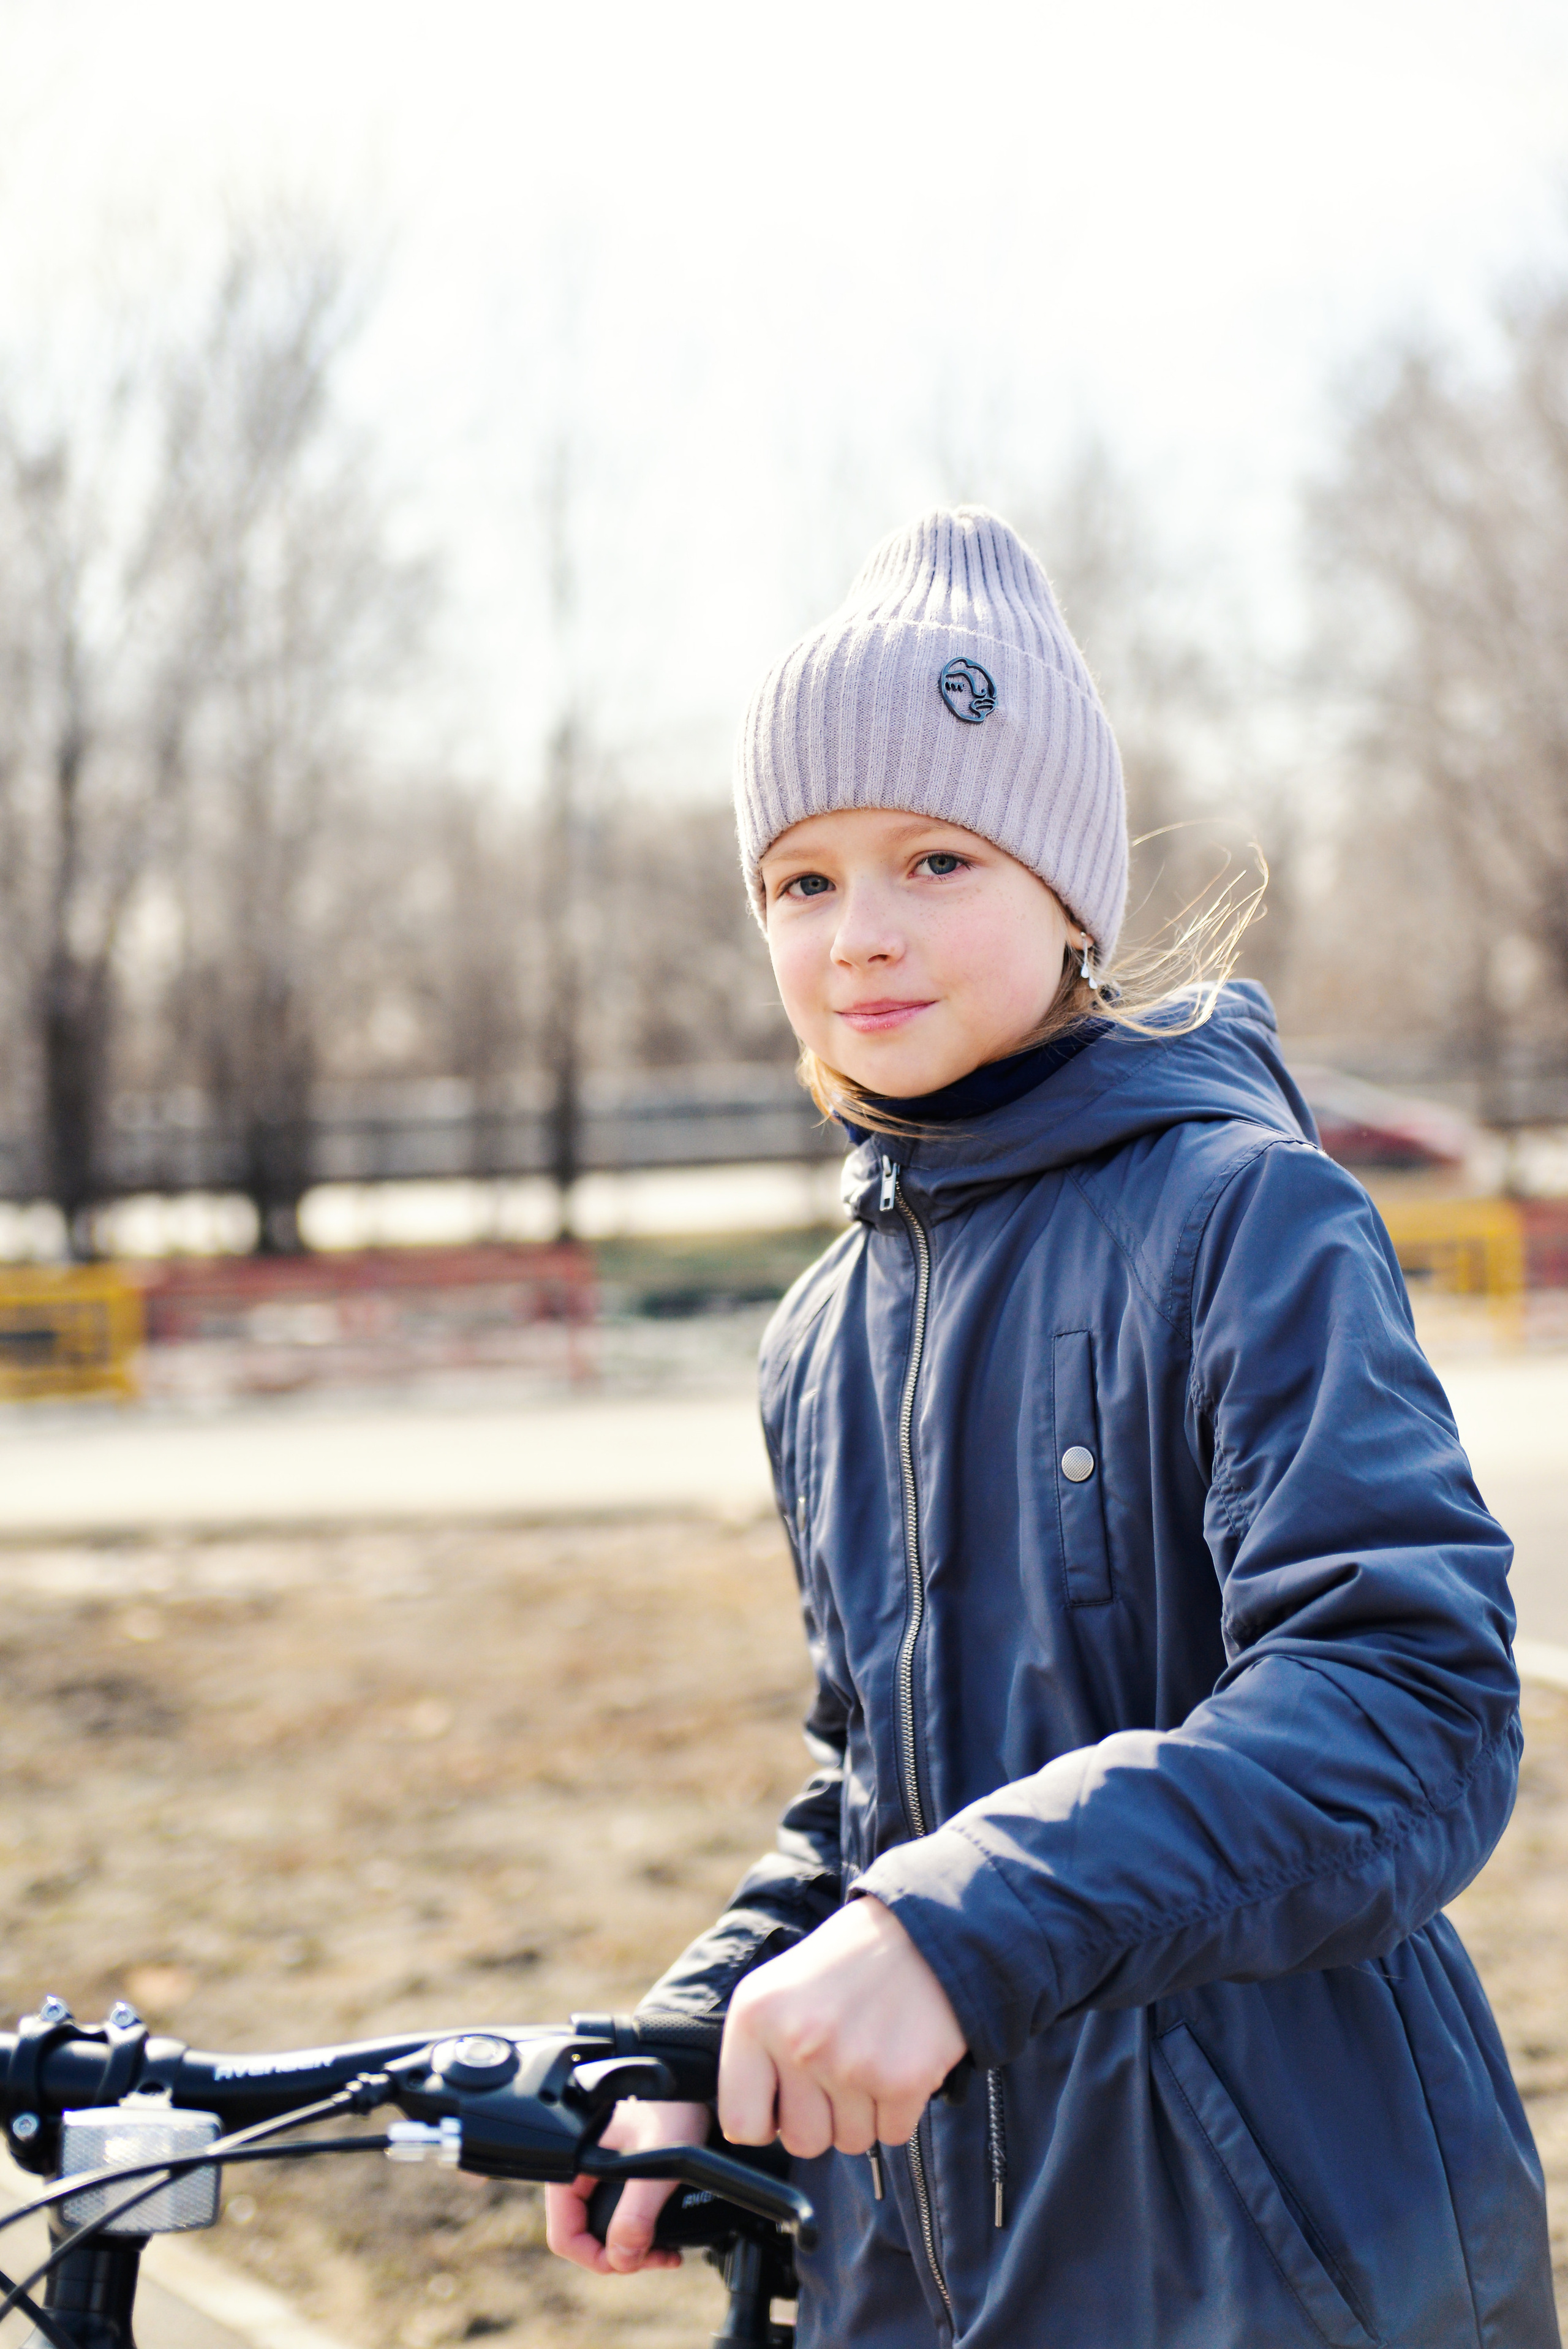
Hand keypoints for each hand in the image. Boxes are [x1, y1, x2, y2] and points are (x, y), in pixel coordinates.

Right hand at [544, 2097, 709, 2274]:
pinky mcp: (618, 2178)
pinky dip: (639, 2235)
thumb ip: (636, 2214)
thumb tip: (621, 2260)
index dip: (594, 2258)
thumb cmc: (675, 2108)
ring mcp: (599, 2176)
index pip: (564, 2233)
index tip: (628, 2263)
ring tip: (666, 2252)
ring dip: (632, 2250)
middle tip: (657, 2258)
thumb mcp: (658, 2162)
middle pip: (584, 2237)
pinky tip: (663, 2239)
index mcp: (573, 2164)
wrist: (697, 2084)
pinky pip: (619, 2219)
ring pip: (603, 2232)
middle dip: (620, 2258)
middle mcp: (581, 2172)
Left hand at [719, 1896, 965, 2157]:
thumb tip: (749, 2130)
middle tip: (839, 2067)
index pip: (741, 2125)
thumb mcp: (774, 1990)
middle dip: (824, 2117)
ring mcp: (850, 2063)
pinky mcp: (902, 2080)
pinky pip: (892, 2134)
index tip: (785, 2101)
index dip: (767, 2122)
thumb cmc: (840, 1967)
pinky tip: (898, 2060)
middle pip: (803, 2142)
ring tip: (870, 2055)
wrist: (916, 1930)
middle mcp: (797, 2042)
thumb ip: (754, 2057)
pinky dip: (899, 2109)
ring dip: (863, 2111)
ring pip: (851, 2141)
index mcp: (755, 2017)